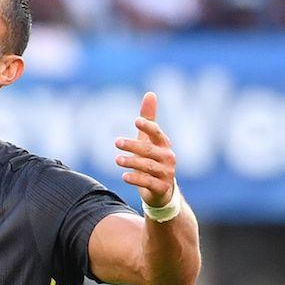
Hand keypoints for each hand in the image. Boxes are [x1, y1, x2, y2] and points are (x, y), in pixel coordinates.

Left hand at [114, 91, 177, 208]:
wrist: (162, 191)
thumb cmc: (153, 160)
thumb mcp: (150, 140)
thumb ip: (149, 119)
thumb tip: (150, 93)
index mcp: (164, 144)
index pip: (157, 133)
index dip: (148, 126)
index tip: (136, 121)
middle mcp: (167, 157)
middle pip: (149, 150)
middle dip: (133, 145)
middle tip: (116, 142)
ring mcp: (166, 173)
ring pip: (147, 166)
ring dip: (132, 162)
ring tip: (117, 159)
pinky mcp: (161, 188)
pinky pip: (148, 183)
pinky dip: (136, 179)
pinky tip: (124, 176)